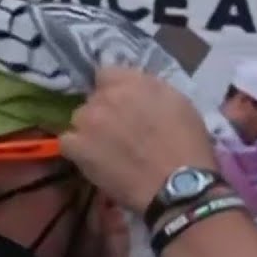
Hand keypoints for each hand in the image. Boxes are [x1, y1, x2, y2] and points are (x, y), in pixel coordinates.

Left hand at [60, 66, 218, 212]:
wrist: (178, 183)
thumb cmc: (188, 144)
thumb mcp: (179, 103)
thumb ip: (151, 90)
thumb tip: (136, 91)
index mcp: (133, 82)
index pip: (107, 73)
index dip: (115, 88)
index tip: (125, 103)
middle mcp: (106, 96)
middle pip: (94, 98)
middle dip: (105, 110)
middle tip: (121, 129)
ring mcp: (88, 121)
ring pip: (80, 119)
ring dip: (91, 129)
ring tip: (107, 149)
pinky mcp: (76, 146)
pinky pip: (68, 141)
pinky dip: (79, 149)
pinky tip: (94, 159)